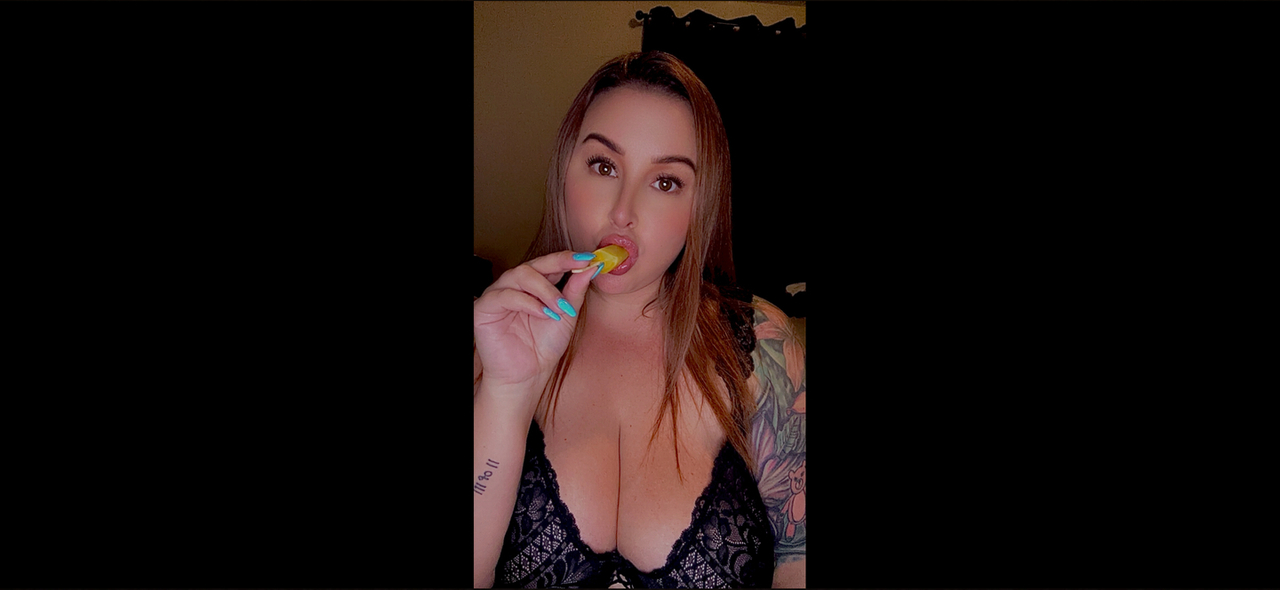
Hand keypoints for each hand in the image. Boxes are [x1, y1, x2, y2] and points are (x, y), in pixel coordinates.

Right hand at [473, 251, 598, 394]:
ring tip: (559, 308)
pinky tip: (543, 314)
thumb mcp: (567, 316)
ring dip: (545, 289)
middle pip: (533, 265)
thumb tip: (590, 266)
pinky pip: (504, 296)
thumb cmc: (544, 348)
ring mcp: (498, 295)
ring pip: (519, 275)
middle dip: (558, 266)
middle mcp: (514, 287)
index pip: (548, 263)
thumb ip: (575, 291)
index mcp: (533, 286)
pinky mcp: (485, 308)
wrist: (527, 376)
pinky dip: (527, 302)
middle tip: (579, 269)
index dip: (567, 258)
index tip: (589, 257)